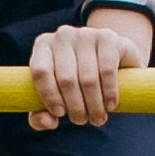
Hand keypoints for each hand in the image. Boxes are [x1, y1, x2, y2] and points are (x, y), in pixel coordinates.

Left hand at [28, 5, 151, 132]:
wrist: (113, 62)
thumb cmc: (76, 84)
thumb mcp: (56, 100)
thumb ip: (41, 117)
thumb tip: (49, 122)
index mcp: (43, 45)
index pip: (40, 71)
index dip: (49, 96)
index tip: (60, 114)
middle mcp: (63, 35)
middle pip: (65, 78)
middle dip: (75, 107)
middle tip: (82, 121)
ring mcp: (86, 34)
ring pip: (87, 78)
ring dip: (93, 105)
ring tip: (97, 119)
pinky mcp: (109, 37)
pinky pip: (107, 69)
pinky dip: (109, 92)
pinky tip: (111, 105)